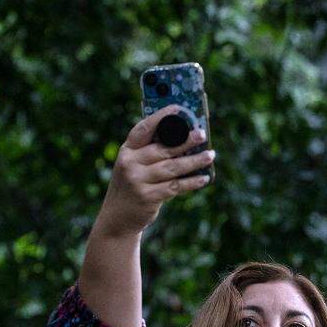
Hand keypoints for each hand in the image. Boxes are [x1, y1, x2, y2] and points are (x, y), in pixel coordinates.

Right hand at [93, 104, 215, 239]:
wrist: (116, 219)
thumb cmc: (131, 187)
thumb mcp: (132, 166)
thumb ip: (149, 153)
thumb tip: (184, 139)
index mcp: (126, 151)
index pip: (144, 129)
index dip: (161, 116)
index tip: (179, 108)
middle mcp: (130, 164)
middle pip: (163, 149)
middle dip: (185, 141)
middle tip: (202, 135)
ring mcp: (137, 181)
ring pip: (173, 167)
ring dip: (194, 161)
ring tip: (210, 155)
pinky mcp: (147, 197)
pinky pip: (175, 186)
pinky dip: (191, 182)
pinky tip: (203, 178)